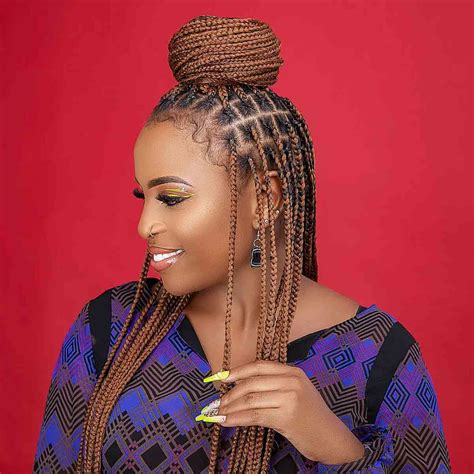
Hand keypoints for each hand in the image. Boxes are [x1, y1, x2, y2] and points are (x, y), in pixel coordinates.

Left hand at [197, 360, 365, 462]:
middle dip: (230, 393)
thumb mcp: (295, 393)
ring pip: (250, 399)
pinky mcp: (286, 416)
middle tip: (217, 402)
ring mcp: (290, 397)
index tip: (220, 378)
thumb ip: (273, 385)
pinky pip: (254, 416)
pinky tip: (226, 422)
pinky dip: (236, 419)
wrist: (331, 437)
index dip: (236, 371)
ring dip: (230, 407)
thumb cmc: (310, 416)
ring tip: (218, 413)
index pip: (258, 366)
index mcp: (292, 371)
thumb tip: (240, 387)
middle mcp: (291, 381)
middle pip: (251, 382)